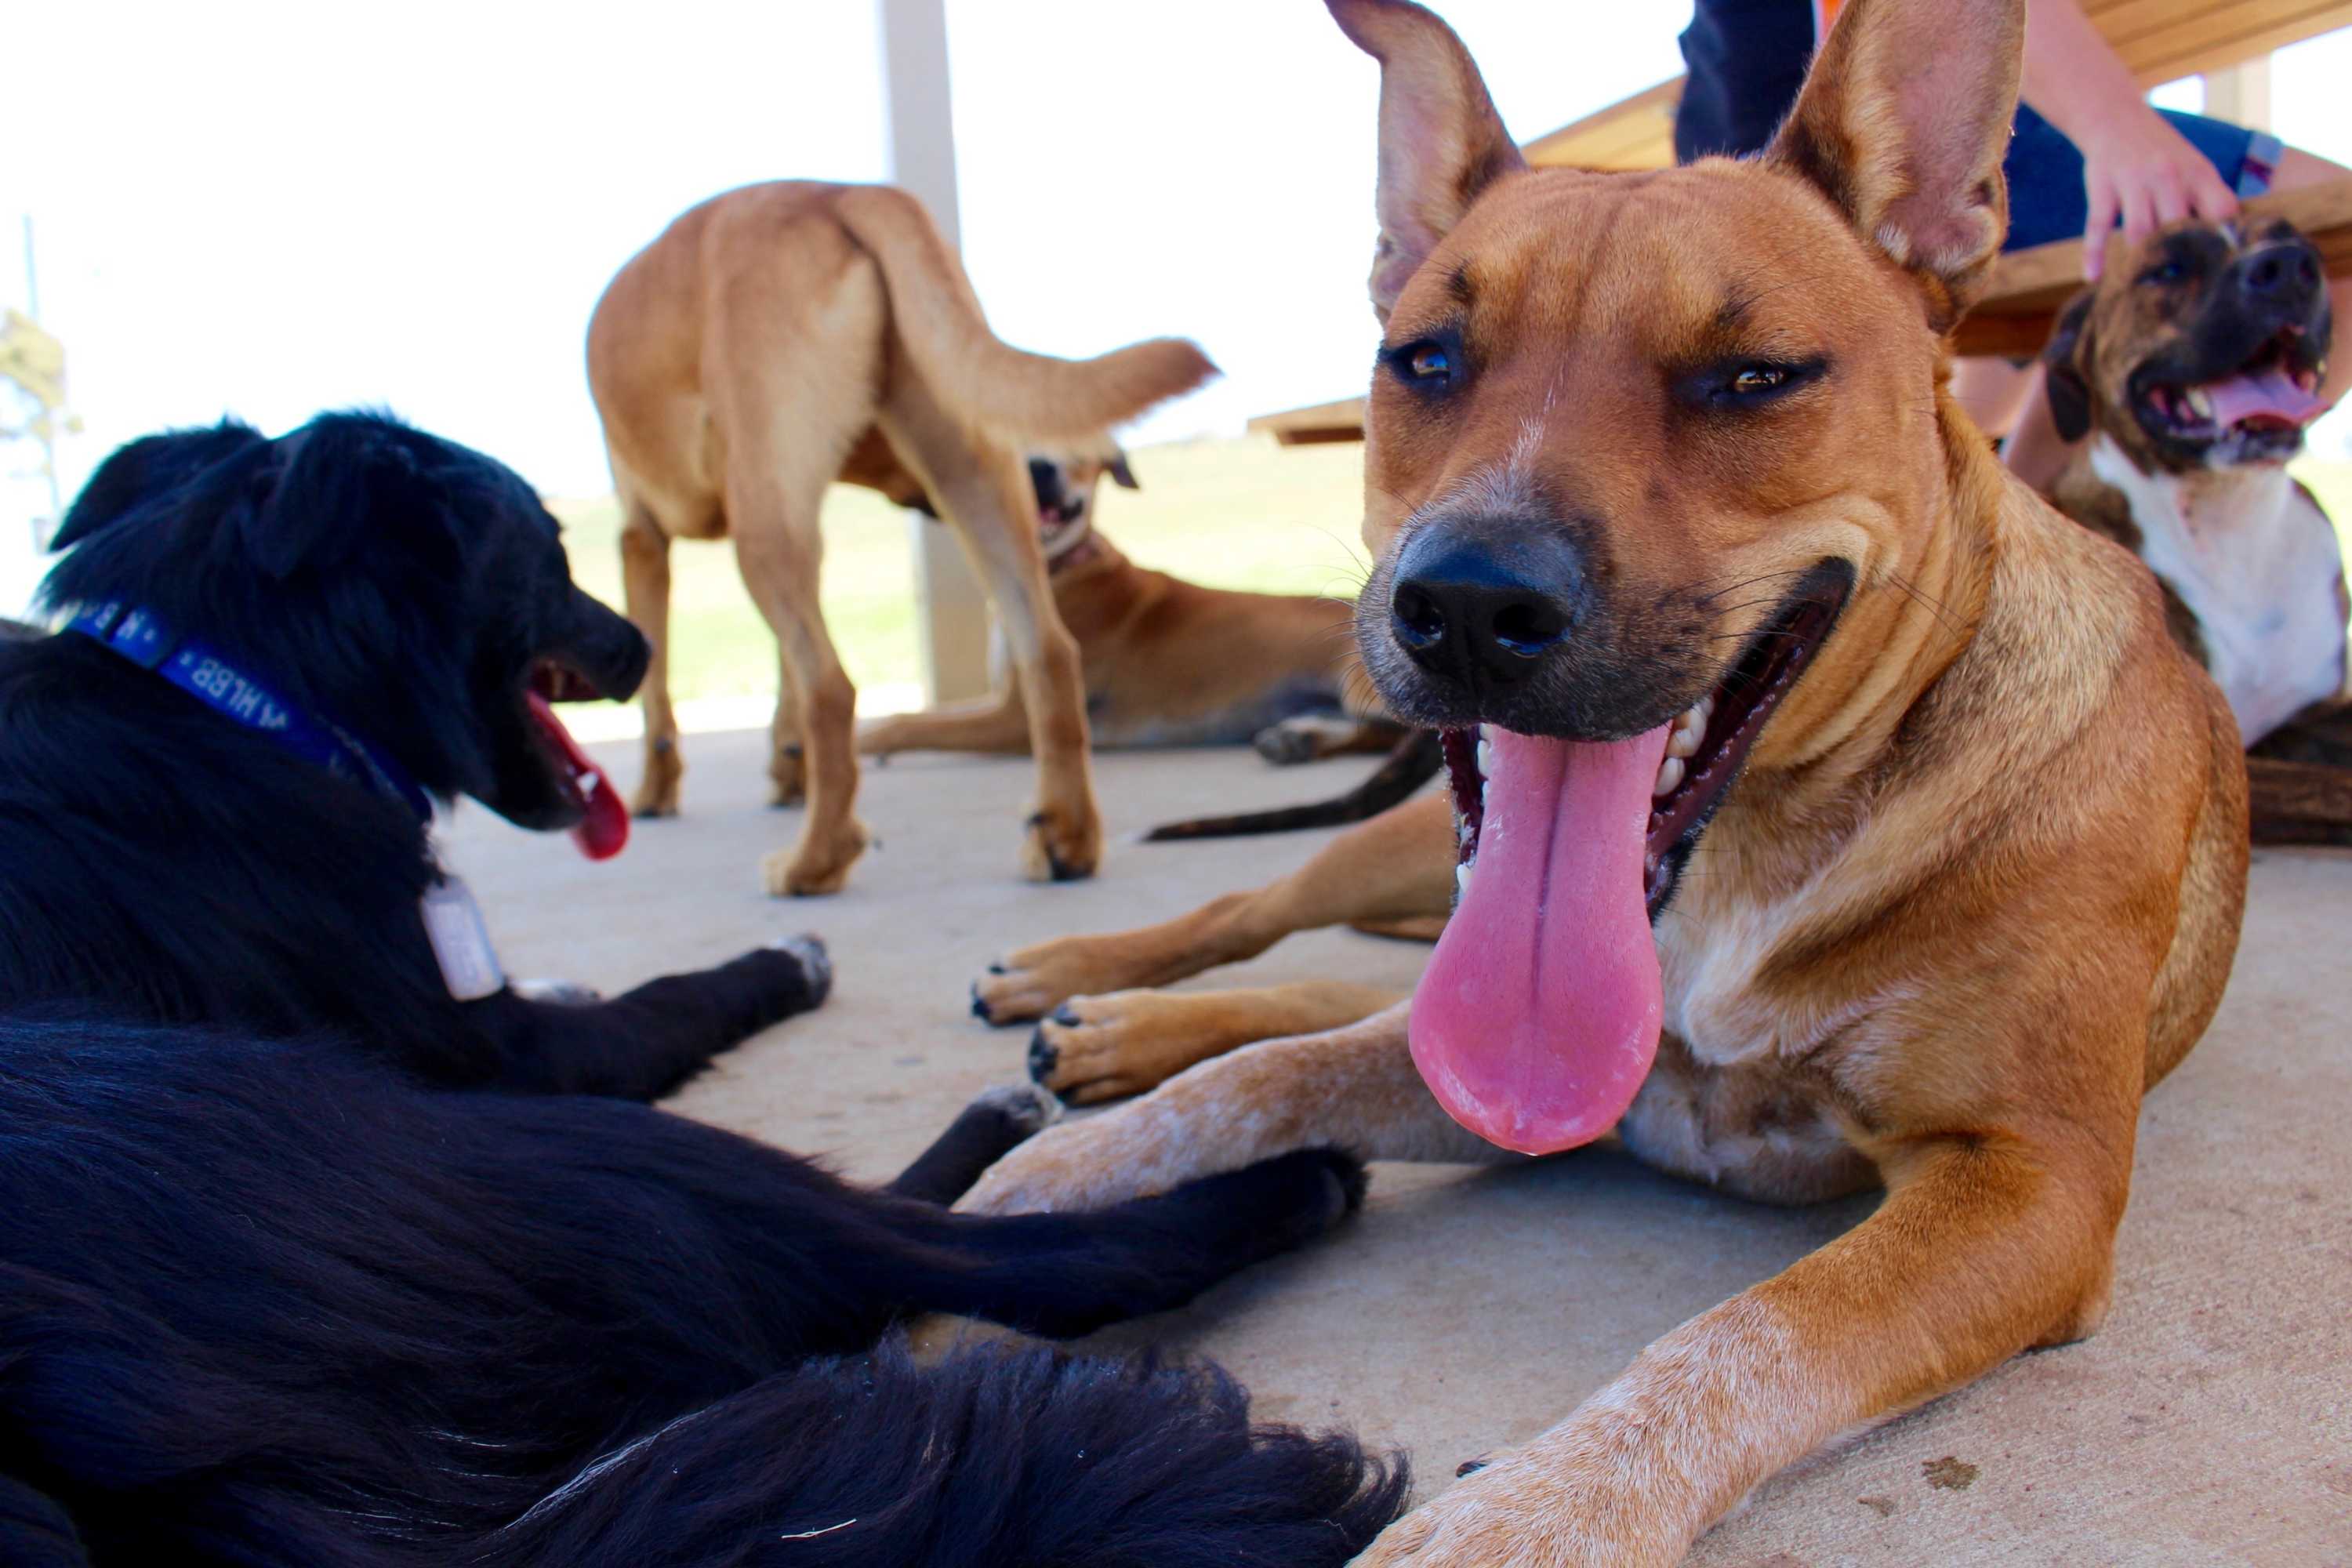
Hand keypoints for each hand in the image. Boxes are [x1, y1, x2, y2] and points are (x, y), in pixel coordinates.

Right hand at [2077, 106, 2237, 278]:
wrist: (2115, 117)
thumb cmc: (2161, 152)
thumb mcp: (2193, 167)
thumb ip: (2207, 202)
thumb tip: (2226, 245)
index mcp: (2198, 174)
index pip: (2221, 210)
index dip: (2225, 241)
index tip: (2224, 270)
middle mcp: (2169, 176)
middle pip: (2179, 226)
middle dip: (2180, 259)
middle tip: (2180, 293)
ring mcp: (2133, 182)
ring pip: (2140, 230)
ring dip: (2141, 261)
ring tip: (2142, 288)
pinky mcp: (2103, 188)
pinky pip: (2098, 226)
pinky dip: (2094, 254)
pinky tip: (2093, 277)